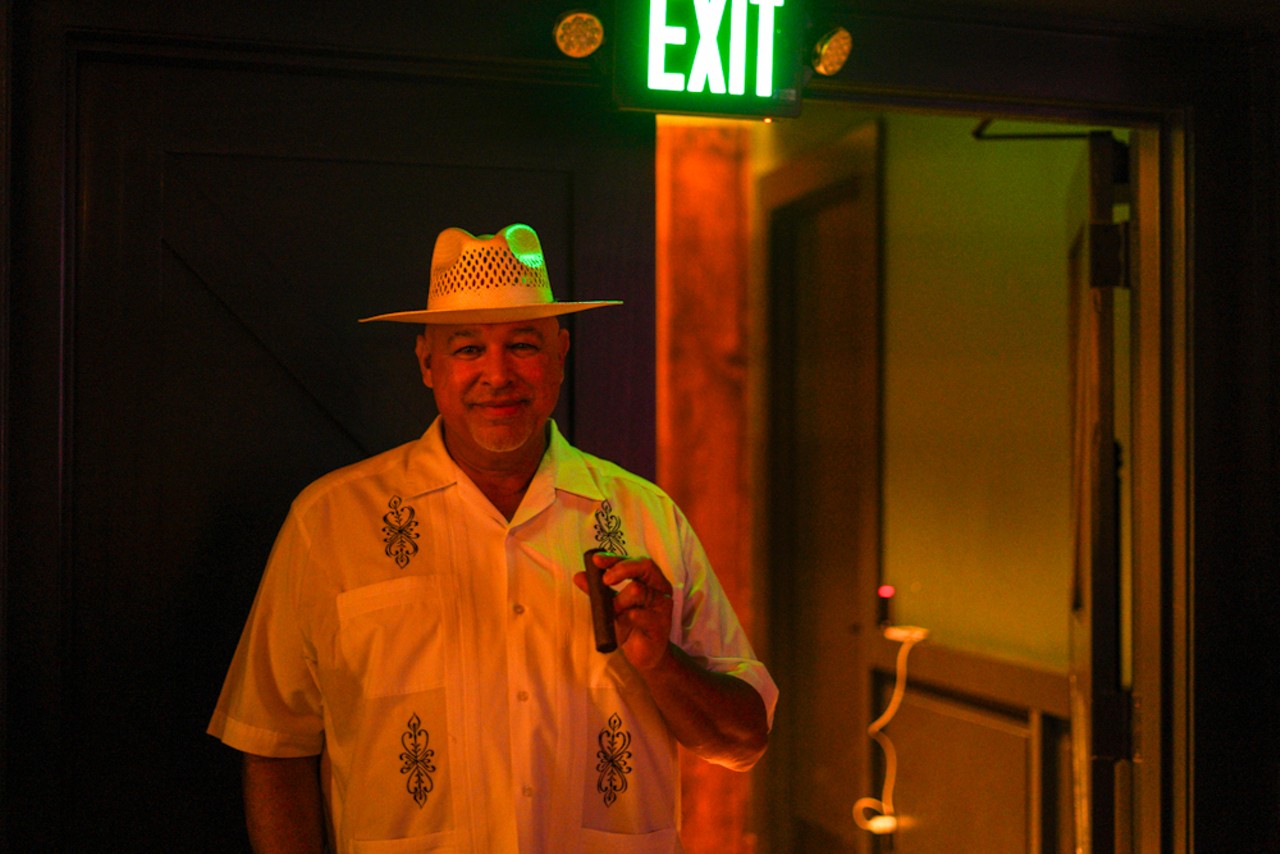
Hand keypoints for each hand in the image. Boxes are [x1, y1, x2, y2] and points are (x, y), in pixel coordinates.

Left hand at [574, 552, 673, 670]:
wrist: (644, 655)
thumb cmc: (631, 626)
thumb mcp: (611, 605)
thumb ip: (597, 591)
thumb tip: (579, 576)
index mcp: (650, 580)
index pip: (635, 561)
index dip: (615, 558)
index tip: (596, 561)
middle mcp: (660, 588)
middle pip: (645, 566)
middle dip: (620, 569)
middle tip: (604, 580)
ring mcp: (663, 605)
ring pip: (637, 590)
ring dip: (618, 601)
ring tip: (615, 613)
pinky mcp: (661, 623)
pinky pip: (636, 615)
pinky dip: (624, 619)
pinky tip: (625, 625)